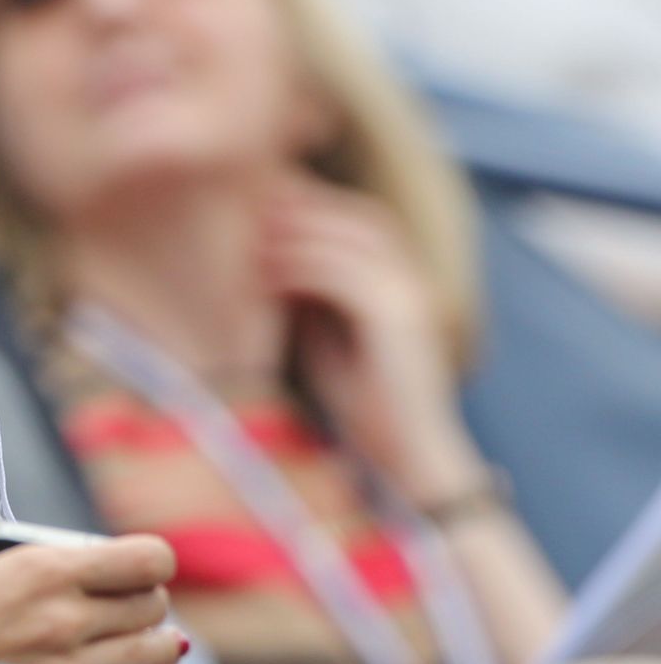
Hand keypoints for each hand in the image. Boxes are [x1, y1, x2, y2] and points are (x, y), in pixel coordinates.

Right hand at [0, 530, 183, 663]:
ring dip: (152, 645)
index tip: (134, 566)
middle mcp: (68, 616)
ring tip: (136, 644)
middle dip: (146, 602)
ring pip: (157, 653)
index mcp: (44, 569)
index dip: (148, 561)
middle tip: (126, 605)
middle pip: (155, 605)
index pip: (148, 559)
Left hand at [258, 172, 485, 503]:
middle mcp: (413, 281)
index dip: (313, 208)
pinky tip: (266, 275)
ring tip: (250, 239)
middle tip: (251, 210)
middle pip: (358, 216)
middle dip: (304, 209)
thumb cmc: (363, 404)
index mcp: (403, 283)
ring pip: (350, 237)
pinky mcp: (397, 319)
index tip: (260, 208)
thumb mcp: (329, 339)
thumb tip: (269, 263)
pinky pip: (342, 275)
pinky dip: (300, 268)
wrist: (405, 456)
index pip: (360, 220)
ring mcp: (410, 296)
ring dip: (296, 233)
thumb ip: (312, 299)